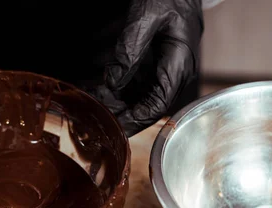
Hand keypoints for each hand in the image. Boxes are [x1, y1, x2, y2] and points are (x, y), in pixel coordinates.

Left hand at [102, 0, 202, 136]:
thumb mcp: (147, 16)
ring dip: (116, 102)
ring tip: (92, 102)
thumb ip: (130, 49)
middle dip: (121, 113)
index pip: (158, 105)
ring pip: (141, 97)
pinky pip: (139, 85)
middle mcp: (177, 73)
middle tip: (95, 117)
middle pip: (148, 106)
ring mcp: (168, 71)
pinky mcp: (158, 66)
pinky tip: (99, 89)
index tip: (114, 127)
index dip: (136, 120)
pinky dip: (119, 89)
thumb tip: (113, 82)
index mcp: (180, 64)